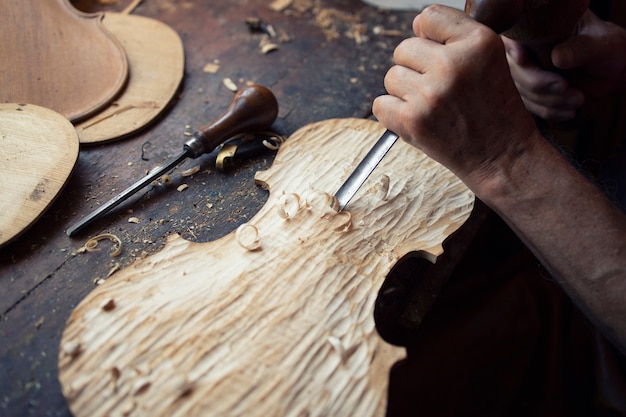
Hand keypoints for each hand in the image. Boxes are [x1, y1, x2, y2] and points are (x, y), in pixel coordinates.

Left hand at [373, 5, 536, 187]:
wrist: (502, 156)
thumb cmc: (494, 110)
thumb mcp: (491, 61)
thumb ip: (455, 39)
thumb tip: (414, 27)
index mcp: (478, 42)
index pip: (429, 16)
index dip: (429, 36)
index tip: (440, 54)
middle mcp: (453, 64)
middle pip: (403, 48)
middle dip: (416, 68)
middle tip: (440, 89)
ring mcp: (430, 93)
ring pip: (391, 77)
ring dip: (405, 92)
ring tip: (433, 106)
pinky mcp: (412, 120)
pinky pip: (380, 104)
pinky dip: (393, 114)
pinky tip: (419, 119)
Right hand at [504, 10, 625, 121]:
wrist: (611, 70)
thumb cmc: (607, 49)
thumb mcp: (600, 44)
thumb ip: (580, 48)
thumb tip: (557, 57)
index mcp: (538, 31)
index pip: (514, 39)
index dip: (513, 50)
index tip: (522, 58)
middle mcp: (526, 52)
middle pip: (516, 71)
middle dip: (539, 84)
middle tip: (565, 86)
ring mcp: (525, 75)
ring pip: (523, 93)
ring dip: (550, 101)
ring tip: (579, 99)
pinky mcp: (530, 94)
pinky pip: (531, 107)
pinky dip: (550, 112)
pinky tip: (570, 111)